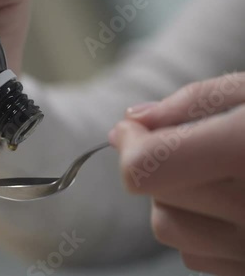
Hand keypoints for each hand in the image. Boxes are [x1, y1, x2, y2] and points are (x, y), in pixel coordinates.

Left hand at [110, 73, 244, 275]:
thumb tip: (133, 119)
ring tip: (211, 175)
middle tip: (185, 143)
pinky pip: (196, 255)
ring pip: (170, 230)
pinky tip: (227, 204)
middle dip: (156, 164)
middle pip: (155, 197)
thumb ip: (193, 101)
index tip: (130, 129)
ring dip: (173, 198)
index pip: (147, 168)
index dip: (130, 143)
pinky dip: (197, 228)